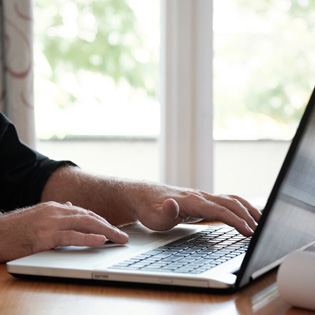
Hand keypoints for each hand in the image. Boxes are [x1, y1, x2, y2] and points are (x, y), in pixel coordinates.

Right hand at [0, 201, 127, 262]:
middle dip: (109, 226)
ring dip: (106, 232)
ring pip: (85, 224)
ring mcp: (50, 222)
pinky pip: (71, 236)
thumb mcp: (40, 216)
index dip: (102, 222)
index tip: (114, 229)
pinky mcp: (44, 236)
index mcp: (56, 207)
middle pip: (90, 217)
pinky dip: (88, 238)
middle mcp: (56, 211)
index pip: (86, 213)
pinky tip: (101, 241)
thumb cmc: (17, 228)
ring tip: (120, 239)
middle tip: (124, 236)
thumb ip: (59, 212)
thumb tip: (73, 206)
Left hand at [134, 186, 260, 235]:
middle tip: (262, 232)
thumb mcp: (153, 216)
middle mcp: (201, 196)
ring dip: (248, 209)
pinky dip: (240, 206)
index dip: (236, 221)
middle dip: (248, 216)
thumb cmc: (151, 208)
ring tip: (262, 222)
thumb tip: (173, 204)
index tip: (249, 232)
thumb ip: (165, 213)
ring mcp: (203, 197)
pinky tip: (246, 214)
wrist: (146, 196)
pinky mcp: (203, 201)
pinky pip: (227, 201)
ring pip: (232, 199)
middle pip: (231, 203)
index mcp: (192, 201)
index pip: (220, 210)